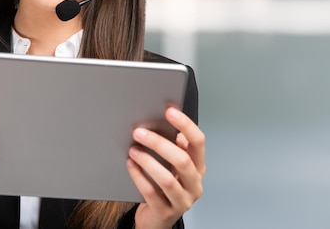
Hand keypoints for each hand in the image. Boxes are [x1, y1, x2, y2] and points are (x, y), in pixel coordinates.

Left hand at [127, 107, 205, 228]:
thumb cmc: (164, 186)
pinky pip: (151, 193)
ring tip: (133, 150)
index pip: (198, 142)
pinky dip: (139, 177)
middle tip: (139, 132)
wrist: (157, 218)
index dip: (186, 125)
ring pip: (167, 179)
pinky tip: (131, 165)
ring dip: (148, 161)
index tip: (170, 111)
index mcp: (198, 167)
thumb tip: (161, 122)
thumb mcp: (172, 165)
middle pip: (183, 160)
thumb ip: (172, 146)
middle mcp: (194, 184)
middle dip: (159, 144)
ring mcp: (182, 201)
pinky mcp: (166, 212)